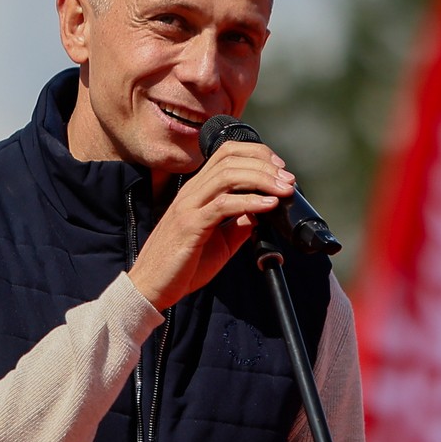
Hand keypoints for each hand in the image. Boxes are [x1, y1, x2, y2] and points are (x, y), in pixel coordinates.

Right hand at [127, 141, 295, 310]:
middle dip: (265, 164)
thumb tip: (263, 213)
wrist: (152, 288)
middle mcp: (192, 192)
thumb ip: (238, 224)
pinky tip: (268, 205)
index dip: (256, 154)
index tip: (279, 169)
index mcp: (198, 191)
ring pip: (228, 175)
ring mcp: (189, 207)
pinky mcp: (190, 226)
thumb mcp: (219, 241)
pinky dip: (250, 201)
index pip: (226, 153)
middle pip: (230, 158)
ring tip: (283, 189)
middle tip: (288, 179)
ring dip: (262, 178)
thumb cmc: (182, 266)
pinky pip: (223, 205)